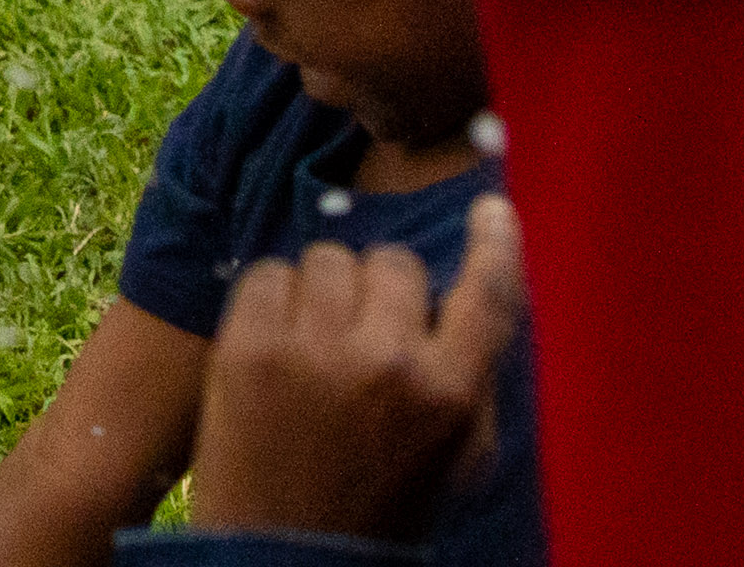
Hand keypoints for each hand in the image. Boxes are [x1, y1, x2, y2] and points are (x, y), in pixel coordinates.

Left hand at [183, 199, 520, 539]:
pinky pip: (269, 272)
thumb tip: (475, 288)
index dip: (496, 244)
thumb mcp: (455, 457)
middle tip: (367, 337)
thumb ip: (470, 377)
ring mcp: (312, 349)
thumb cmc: (379, 506)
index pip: (489, 295)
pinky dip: (274, 299)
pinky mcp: (247, 344)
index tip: (491, 210)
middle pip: (393, 262)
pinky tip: (278, 346)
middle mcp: (387, 363)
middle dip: (383, 289)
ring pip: (328, 257)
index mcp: (450, 395)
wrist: (284, 555)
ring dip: (326, 292)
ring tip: (319, 348)